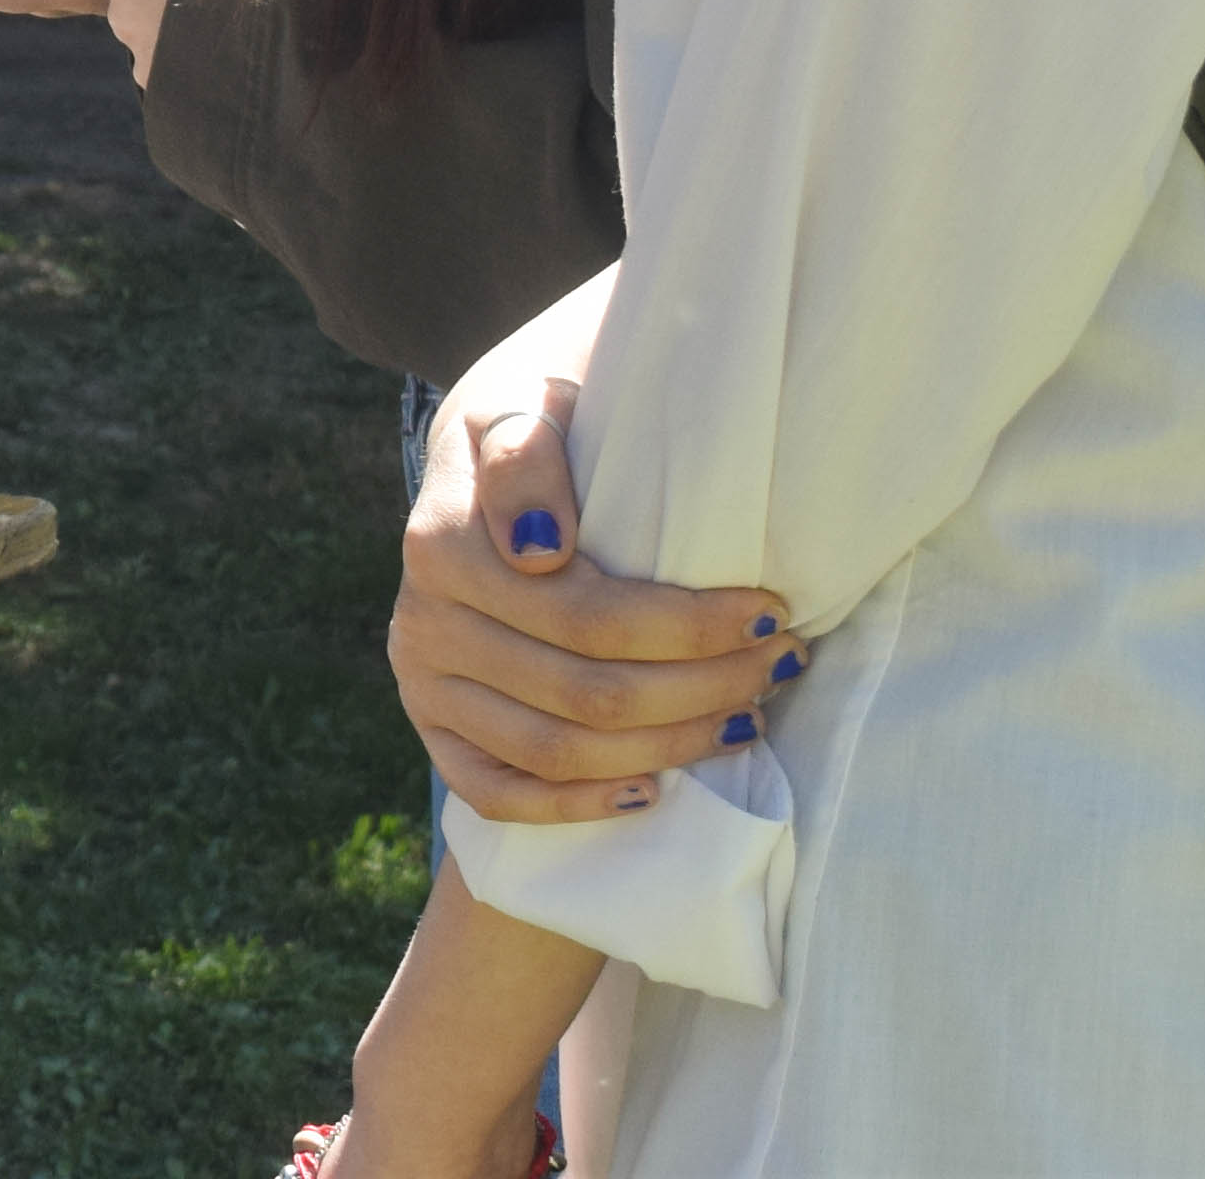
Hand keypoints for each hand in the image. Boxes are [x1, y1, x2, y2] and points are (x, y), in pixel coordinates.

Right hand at [392, 362, 794, 822]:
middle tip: (782, 664)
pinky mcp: (432, 727)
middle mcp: (422, 619)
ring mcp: (422, 681)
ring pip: (558, 750)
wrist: (486, 449)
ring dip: (668, 744)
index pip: (590, 618)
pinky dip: (576, 804)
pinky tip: (648, 788)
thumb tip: (540, 553)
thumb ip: (526, 456)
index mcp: (440, 542)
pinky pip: (495, 792)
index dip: (692, 629)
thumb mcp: (528, 401)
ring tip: (745, 717)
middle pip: (588, 692)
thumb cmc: (537, 422)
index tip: (770, 612)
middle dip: (704, 687)